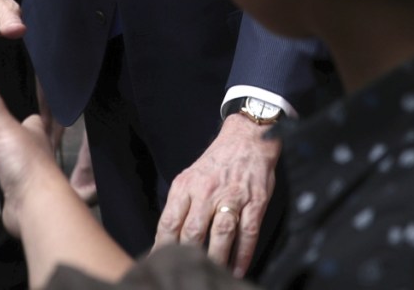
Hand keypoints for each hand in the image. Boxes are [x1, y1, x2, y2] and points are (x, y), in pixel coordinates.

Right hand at [0, 65, 134, 285]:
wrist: (33, 207)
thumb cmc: (24, 161)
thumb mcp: (2, 125)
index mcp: (36, 127)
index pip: (25, 111)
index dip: (7, 108)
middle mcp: (35, 146)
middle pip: (13, 132)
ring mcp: (26, 168)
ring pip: (8, 152)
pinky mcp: (18, 188)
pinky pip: (4, 173)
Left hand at [153, 113, 281, 277]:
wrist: (246, 139)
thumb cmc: (216, 163)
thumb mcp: (190, 177)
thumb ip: (181, 204)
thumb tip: (168, 236)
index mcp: (186, 186)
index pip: (169, 222)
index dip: (162, 246)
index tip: (158, 262)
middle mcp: (207, 192)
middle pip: (193, 231)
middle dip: (188, 256)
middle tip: (183, 274)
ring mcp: (232, 197)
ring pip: (220, 234)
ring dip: (216, 259)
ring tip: (212, 274)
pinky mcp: (255, 202)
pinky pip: (247, 233)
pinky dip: (242, 255)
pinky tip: (237, 269)